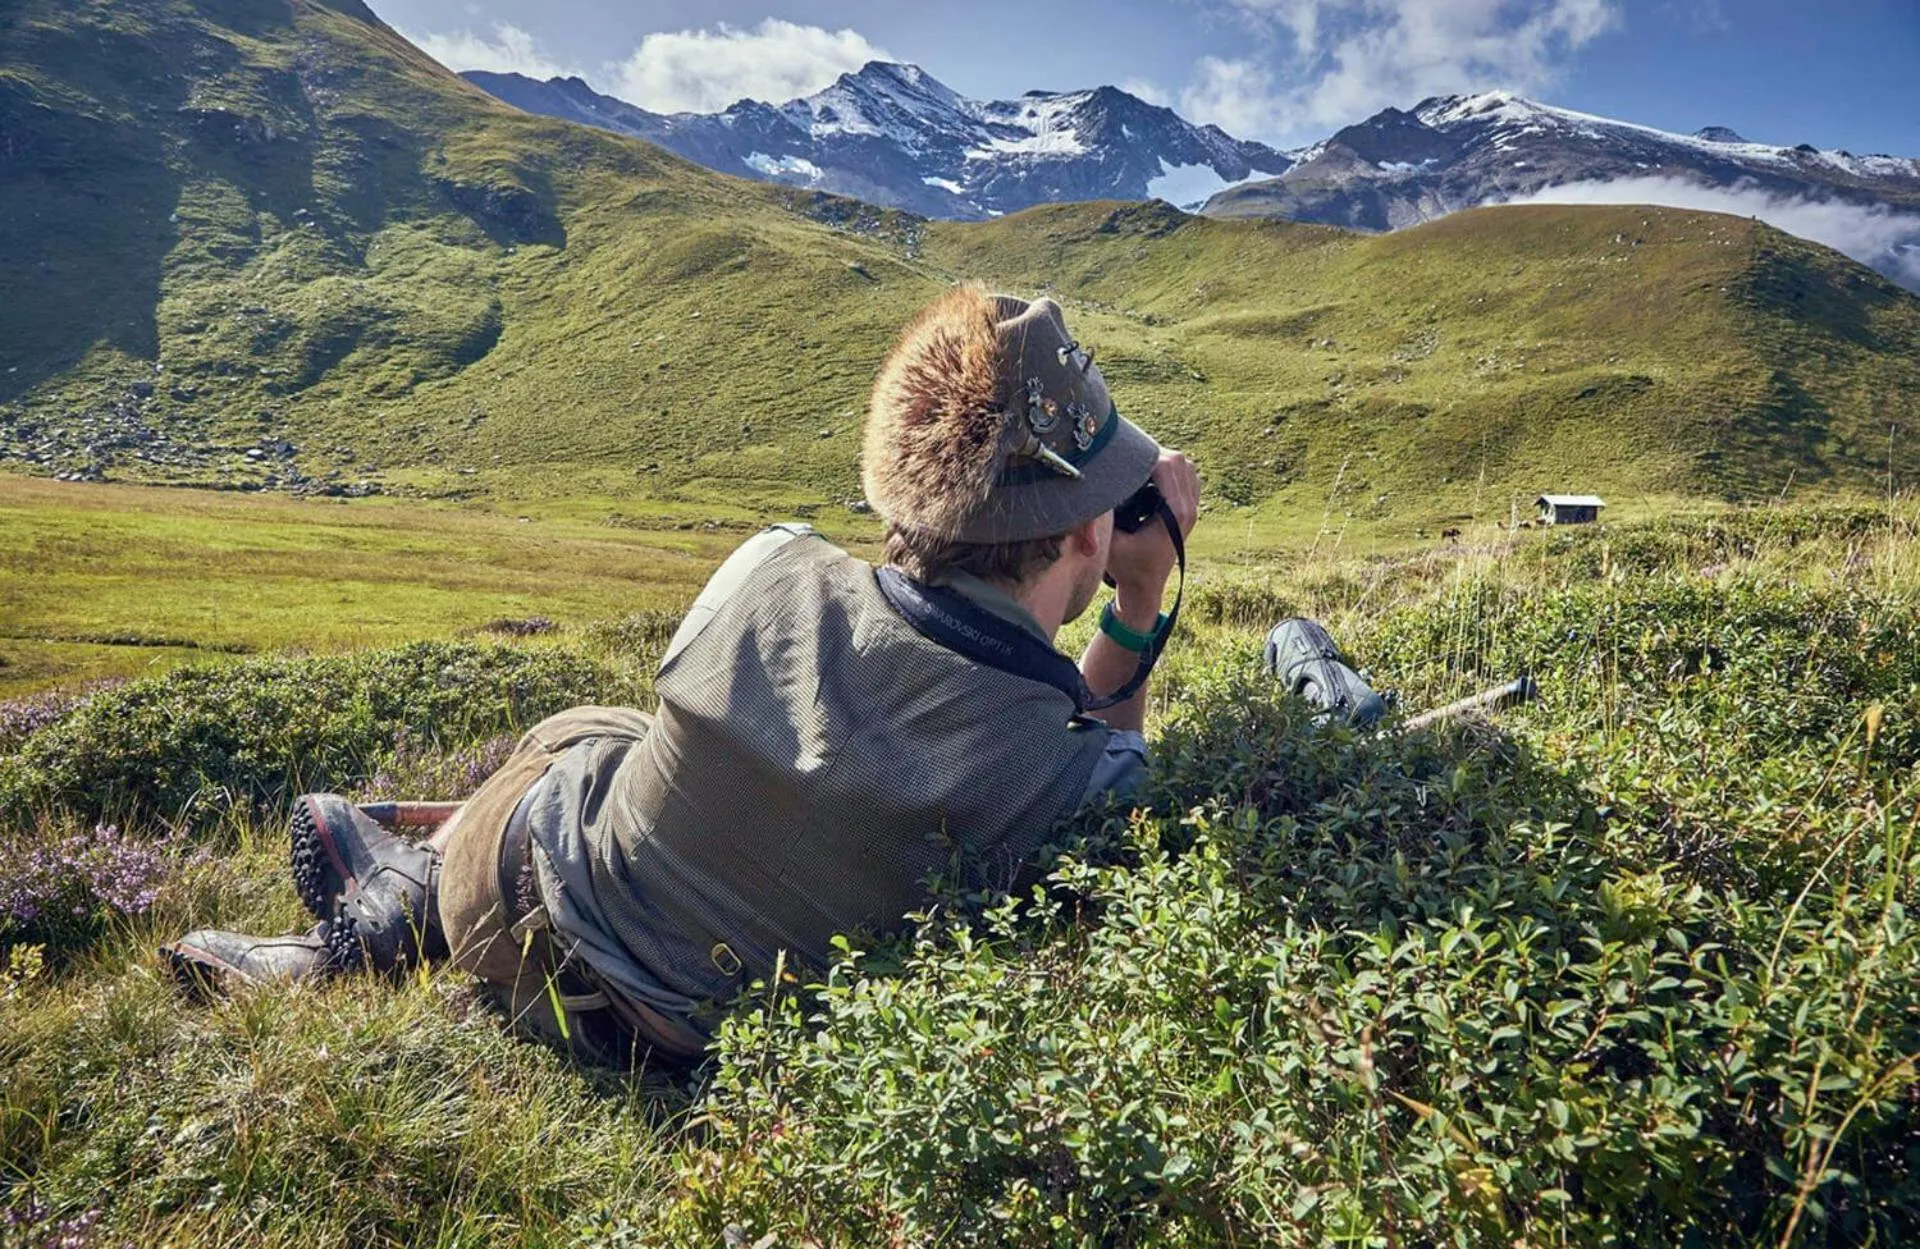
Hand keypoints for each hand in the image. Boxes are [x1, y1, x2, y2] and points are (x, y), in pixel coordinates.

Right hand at [1105, 448, 1198, 600]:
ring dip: (1163, 461)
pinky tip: (1150, 477)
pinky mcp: (1189, 510)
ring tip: (1138, 468)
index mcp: (1175, 514)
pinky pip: (1188, 477)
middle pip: (1179, 461)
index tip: (1123, 458)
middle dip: (1152, 455)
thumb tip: (1094, 486)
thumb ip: (1103, 517)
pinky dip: (1171, 471)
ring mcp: (1193, 509)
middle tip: (1128, 460)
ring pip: (1186, 466)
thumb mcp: (1110, 542)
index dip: (1143, 456)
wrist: (1144, 588)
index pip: (1167, 466)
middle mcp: (1189, 509)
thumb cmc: (1126, 567)